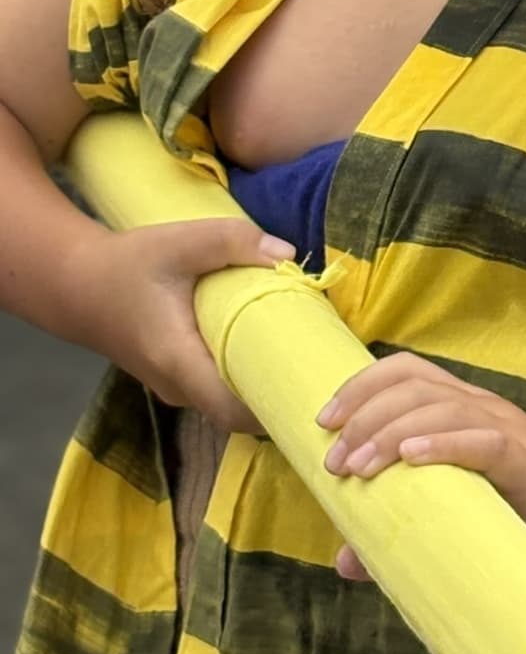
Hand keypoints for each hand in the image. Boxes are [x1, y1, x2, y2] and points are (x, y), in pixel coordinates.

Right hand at [69, 218, 293, 431]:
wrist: (76, 284)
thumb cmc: (129, 263)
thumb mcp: (182, 241)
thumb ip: (235, 242)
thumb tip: (289, 257)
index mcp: (179, 362)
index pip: (234, 410)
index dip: (276, 408)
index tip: (314, 392)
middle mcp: (177, 386)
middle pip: (236, 412)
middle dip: (279, 398)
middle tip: (322, 373)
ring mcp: (173, 387)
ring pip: (227, 402)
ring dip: (262, 387)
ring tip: (305, 361)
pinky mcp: (174, 376)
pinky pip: (217, 388)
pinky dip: (244, 377)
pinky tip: (271, 352)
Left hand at [317, 352, 525, 583]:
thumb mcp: (456, 519)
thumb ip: (402, 531)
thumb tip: (345, 559)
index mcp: (463, 411)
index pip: (406, 373)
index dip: (360, 388)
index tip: (322, 425)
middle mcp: (481, 408)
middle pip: (412, 385)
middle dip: (363, 416)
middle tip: (335, 461)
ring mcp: (504, 429)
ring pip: (438, 407)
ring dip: (390, 432)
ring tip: (359, 467)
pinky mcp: (525, 459)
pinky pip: (480, 440)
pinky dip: (441, 445)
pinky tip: (410, 461)